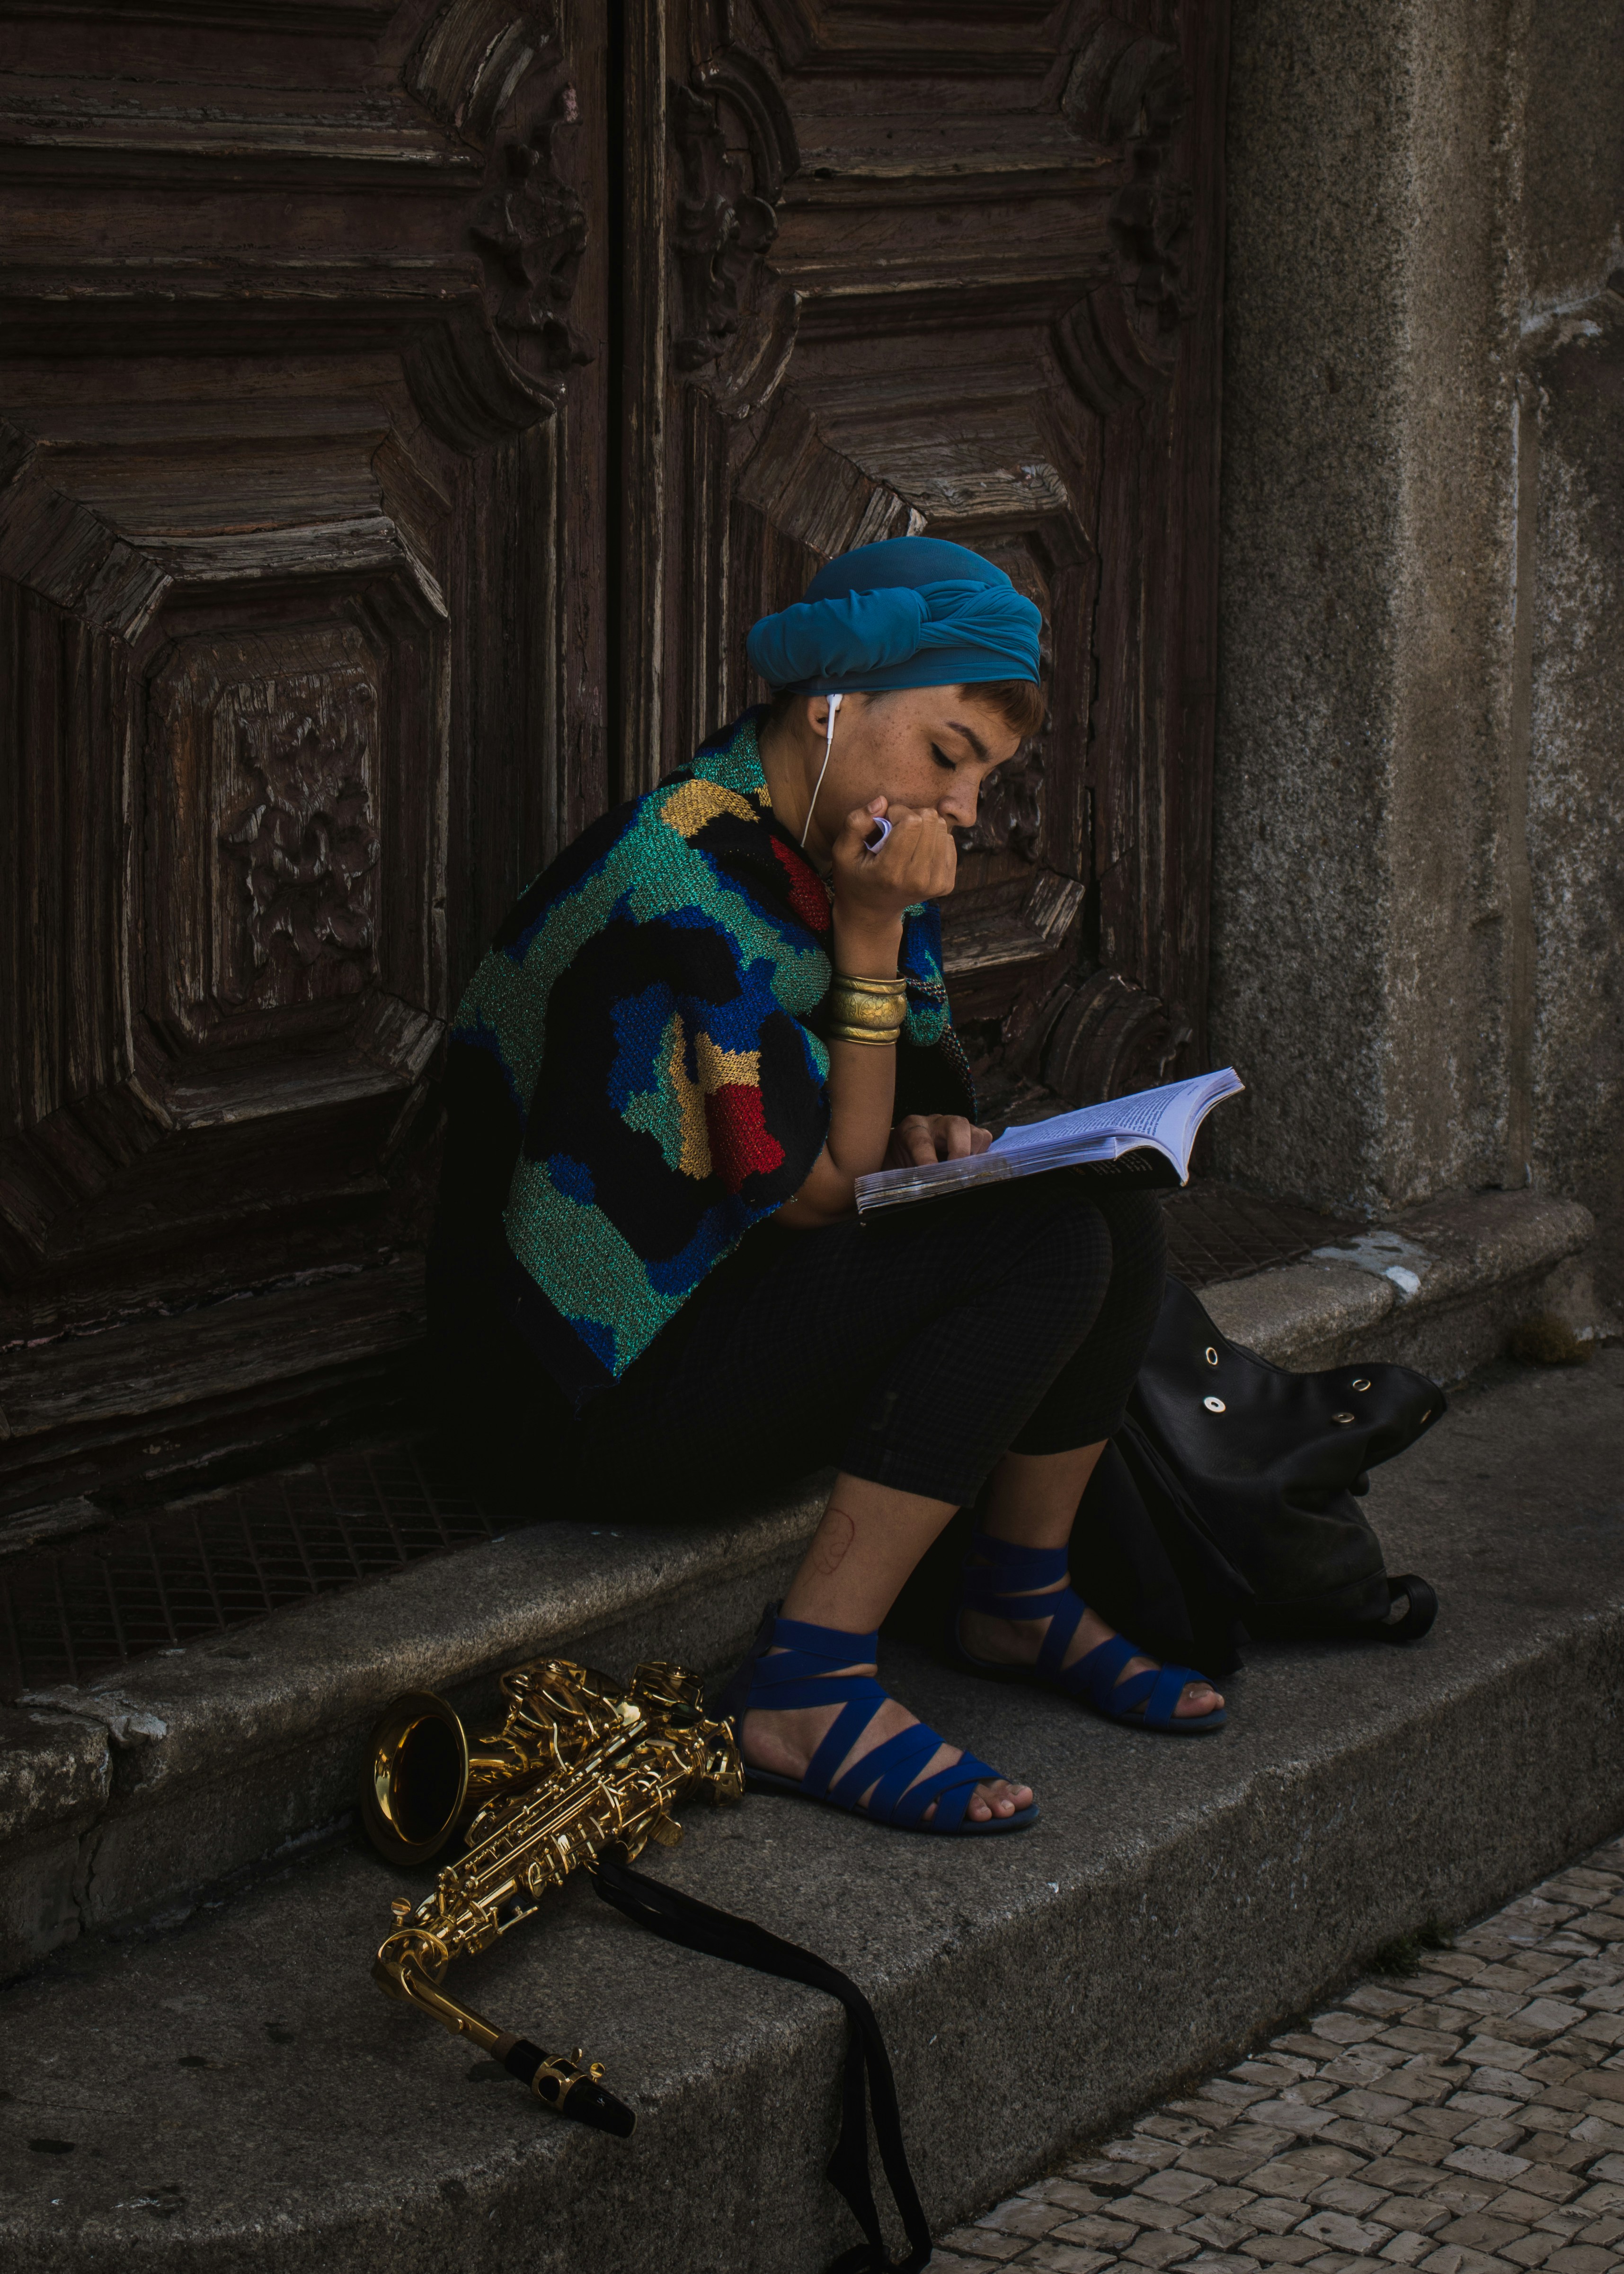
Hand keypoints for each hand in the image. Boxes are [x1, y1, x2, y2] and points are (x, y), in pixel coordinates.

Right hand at [829, 798, 956, 936]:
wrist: (872, 911)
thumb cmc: (855, 876)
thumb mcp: (842, 850)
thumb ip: (856, 823)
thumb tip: (882, 801)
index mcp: (890, 872)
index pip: (912, 822)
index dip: (897, 812)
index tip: (884, 823)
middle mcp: (917, 880)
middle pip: (931, 821)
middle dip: (911, 816)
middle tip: (895, 831)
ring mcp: (936, 884)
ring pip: (942, 828)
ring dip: (923, 827)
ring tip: (906, 841)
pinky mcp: (947, 884)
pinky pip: (949, 841)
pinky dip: (933, 839)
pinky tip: (917, 851)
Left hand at [884, 1114, 993, 1168]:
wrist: (901, 1152)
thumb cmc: (899, 1162)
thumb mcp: (894, 1168)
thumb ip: (903, 1177)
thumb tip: (916, 1191)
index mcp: (911, 1129)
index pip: (920, 1141)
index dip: (926, 1158)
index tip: (930, 1173)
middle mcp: (936, 1123)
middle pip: (956, 1124)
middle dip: (960, 1149)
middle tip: (958, 1173)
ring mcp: (955, 1127)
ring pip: (975, 1132)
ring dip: (974, 1154)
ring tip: (965, 1172)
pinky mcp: (969, 1134)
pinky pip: (984, 1138)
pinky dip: (982, 1154)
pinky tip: (970, 1167)